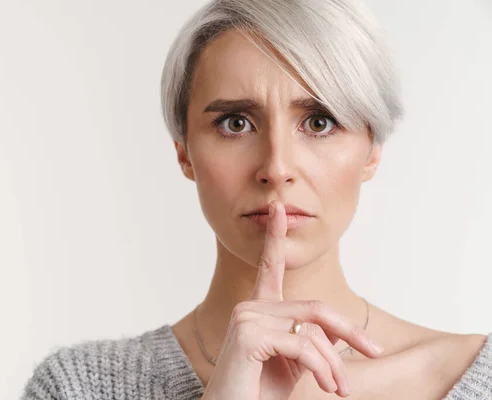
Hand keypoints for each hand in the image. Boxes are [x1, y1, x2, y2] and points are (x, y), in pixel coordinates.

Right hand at [202, 200, 384, 398]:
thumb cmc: (259, 392)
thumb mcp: (295, 365)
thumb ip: (311, 342)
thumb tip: (340, 333)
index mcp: (260, 309)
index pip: (269, 266)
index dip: (276, 237)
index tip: (280, 210)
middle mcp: (251, 307)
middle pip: (314, 309)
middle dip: (349, 332)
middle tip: (373, 352)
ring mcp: (248, 317)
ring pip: (312, 331)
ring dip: (334, 363)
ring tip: (338, 389)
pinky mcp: (249, 334)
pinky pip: (303, 345)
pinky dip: (322, 369)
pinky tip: (323, 386)